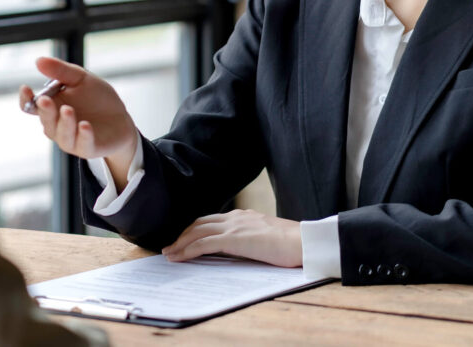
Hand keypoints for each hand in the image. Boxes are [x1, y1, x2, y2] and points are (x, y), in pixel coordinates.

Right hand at [18, 56, 138, 183]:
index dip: (26, 99)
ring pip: (61, 134)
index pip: (31, 106)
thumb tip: (39, 61)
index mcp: (52, 107)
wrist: (121, 118)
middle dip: (45, 110)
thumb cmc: (96, 98)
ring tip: (68, 110)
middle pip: (45, 120)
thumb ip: (61, 71)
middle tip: (45, 99)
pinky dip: (83, 135)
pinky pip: (82, 144)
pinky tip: (85, 125)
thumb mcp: (81, 79)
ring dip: (63, 123)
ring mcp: (71, 138)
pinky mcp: (88, 148)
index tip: (26, 88)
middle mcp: (57, 125)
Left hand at [161, 209, 302, 267]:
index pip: (212, 220)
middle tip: (170, 246)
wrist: (303, 242)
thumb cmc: (291, 244)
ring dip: (181, 243)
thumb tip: (239, 249)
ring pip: (198, 232)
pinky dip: (188, 249)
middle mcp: (236, 217)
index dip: (194, 229)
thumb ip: (250, 238)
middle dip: (183, 235)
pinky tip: (180, 257)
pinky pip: (204, 243)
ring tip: (169, 253)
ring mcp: (234, 226)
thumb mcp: (265, 237)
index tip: (183, 238)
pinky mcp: (234, 239)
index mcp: (244, 216)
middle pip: (200, 223)